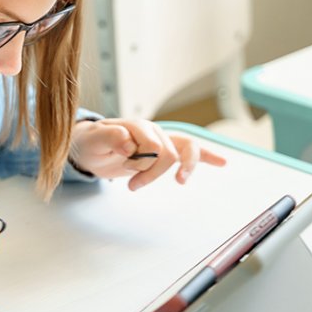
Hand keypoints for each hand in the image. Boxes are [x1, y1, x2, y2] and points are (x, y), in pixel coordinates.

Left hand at [70, 118, 226, 189]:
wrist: (89, 146)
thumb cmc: (91, 142)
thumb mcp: (92, 140)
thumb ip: (109, 137)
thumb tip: (129, 143)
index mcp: (136, 126)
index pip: (152, 145)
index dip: (142, 161)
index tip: (125, 168)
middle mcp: (152, 130)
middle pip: (169, 152)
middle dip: (152, 172)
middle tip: (132, 186)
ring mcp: (161, 140)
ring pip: (187, 148)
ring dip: (185, 167)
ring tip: (181, 181)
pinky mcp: (165, 151)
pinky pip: (190, 150)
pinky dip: (207, 156)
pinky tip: (223, 162)